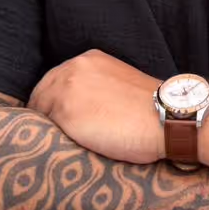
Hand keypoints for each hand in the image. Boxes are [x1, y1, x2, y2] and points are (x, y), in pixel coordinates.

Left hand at [28, 49, 162, 163]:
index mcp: (88, 59)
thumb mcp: (120, 83)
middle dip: (47, 116)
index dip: (55, 104)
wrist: (167, 118)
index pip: (56, 81)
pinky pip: (43, 128)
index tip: (60, 122)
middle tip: (56, 138)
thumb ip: (96, 87)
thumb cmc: (151, 110)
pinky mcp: (64, 111)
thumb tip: (81, 109)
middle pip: (42, 95)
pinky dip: (48, 139)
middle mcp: (73, 68)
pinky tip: (60, 150)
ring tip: (59, 147)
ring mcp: (66, 88)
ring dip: (47, 129)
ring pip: (40, 112)